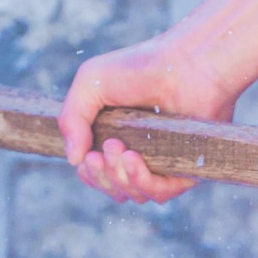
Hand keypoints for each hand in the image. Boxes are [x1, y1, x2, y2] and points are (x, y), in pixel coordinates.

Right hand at [57, 33, 243, 204]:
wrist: (186, 63)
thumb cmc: (141, 67)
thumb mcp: (91, 82)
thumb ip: (71, 118)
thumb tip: (73, 159)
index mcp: (118, 138)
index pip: (98, 174)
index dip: (90, 173)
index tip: (89, 156)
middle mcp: (142, 154)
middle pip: (113, 188)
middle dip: (102, 175)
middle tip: (105, 150)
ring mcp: (164, 163)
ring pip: (134, 194)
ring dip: (119, 178)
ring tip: (120, 149)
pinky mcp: (186, 167)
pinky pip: (162, 193)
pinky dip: (142, 182)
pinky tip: (133, 159)